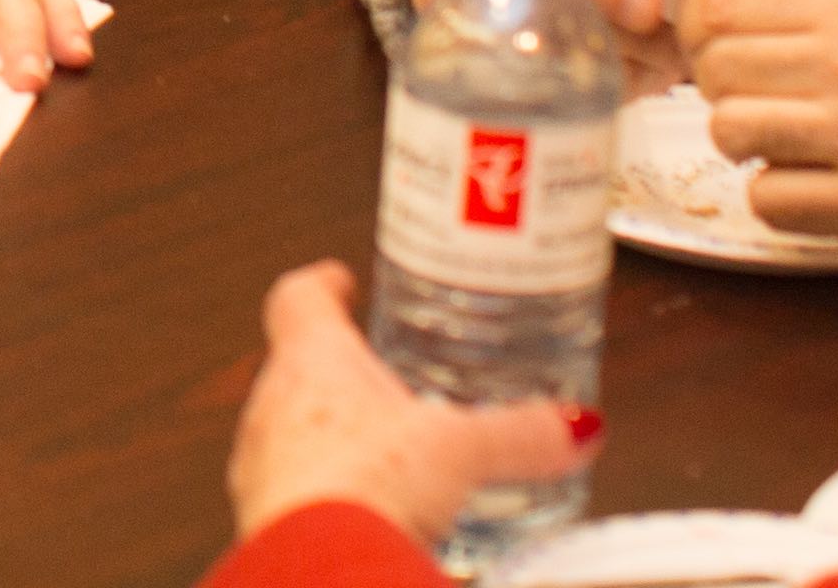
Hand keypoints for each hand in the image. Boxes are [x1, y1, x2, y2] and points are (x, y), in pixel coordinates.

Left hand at [226, 262, 598, 543]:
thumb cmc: (365, 483)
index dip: (320, 285)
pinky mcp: (267, 521)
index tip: (336, 278)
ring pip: (292, 436)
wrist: (320, 567)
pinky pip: (297, 498)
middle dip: (336, 373)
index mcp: (311, 359)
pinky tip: (369, 519)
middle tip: (376, 375)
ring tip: (382, 456)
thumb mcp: (462, 450)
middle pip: (295, 369)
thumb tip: (575, 426)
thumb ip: (519, 435)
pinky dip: (330, 499)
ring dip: (331, 441)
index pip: (300, 298)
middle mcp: (272, 406)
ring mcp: (261, 467)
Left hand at [676, 0, 837, 257]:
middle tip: (755, 95)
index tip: (718, 40)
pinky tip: (815, 186)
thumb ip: (822, 3)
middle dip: (720, 82)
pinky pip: (768, 200)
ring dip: (746, 140)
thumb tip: (730, 3)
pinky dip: (779, 197)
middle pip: (716, 64)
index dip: (702, 21)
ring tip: (788, 141)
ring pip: (729, 130)